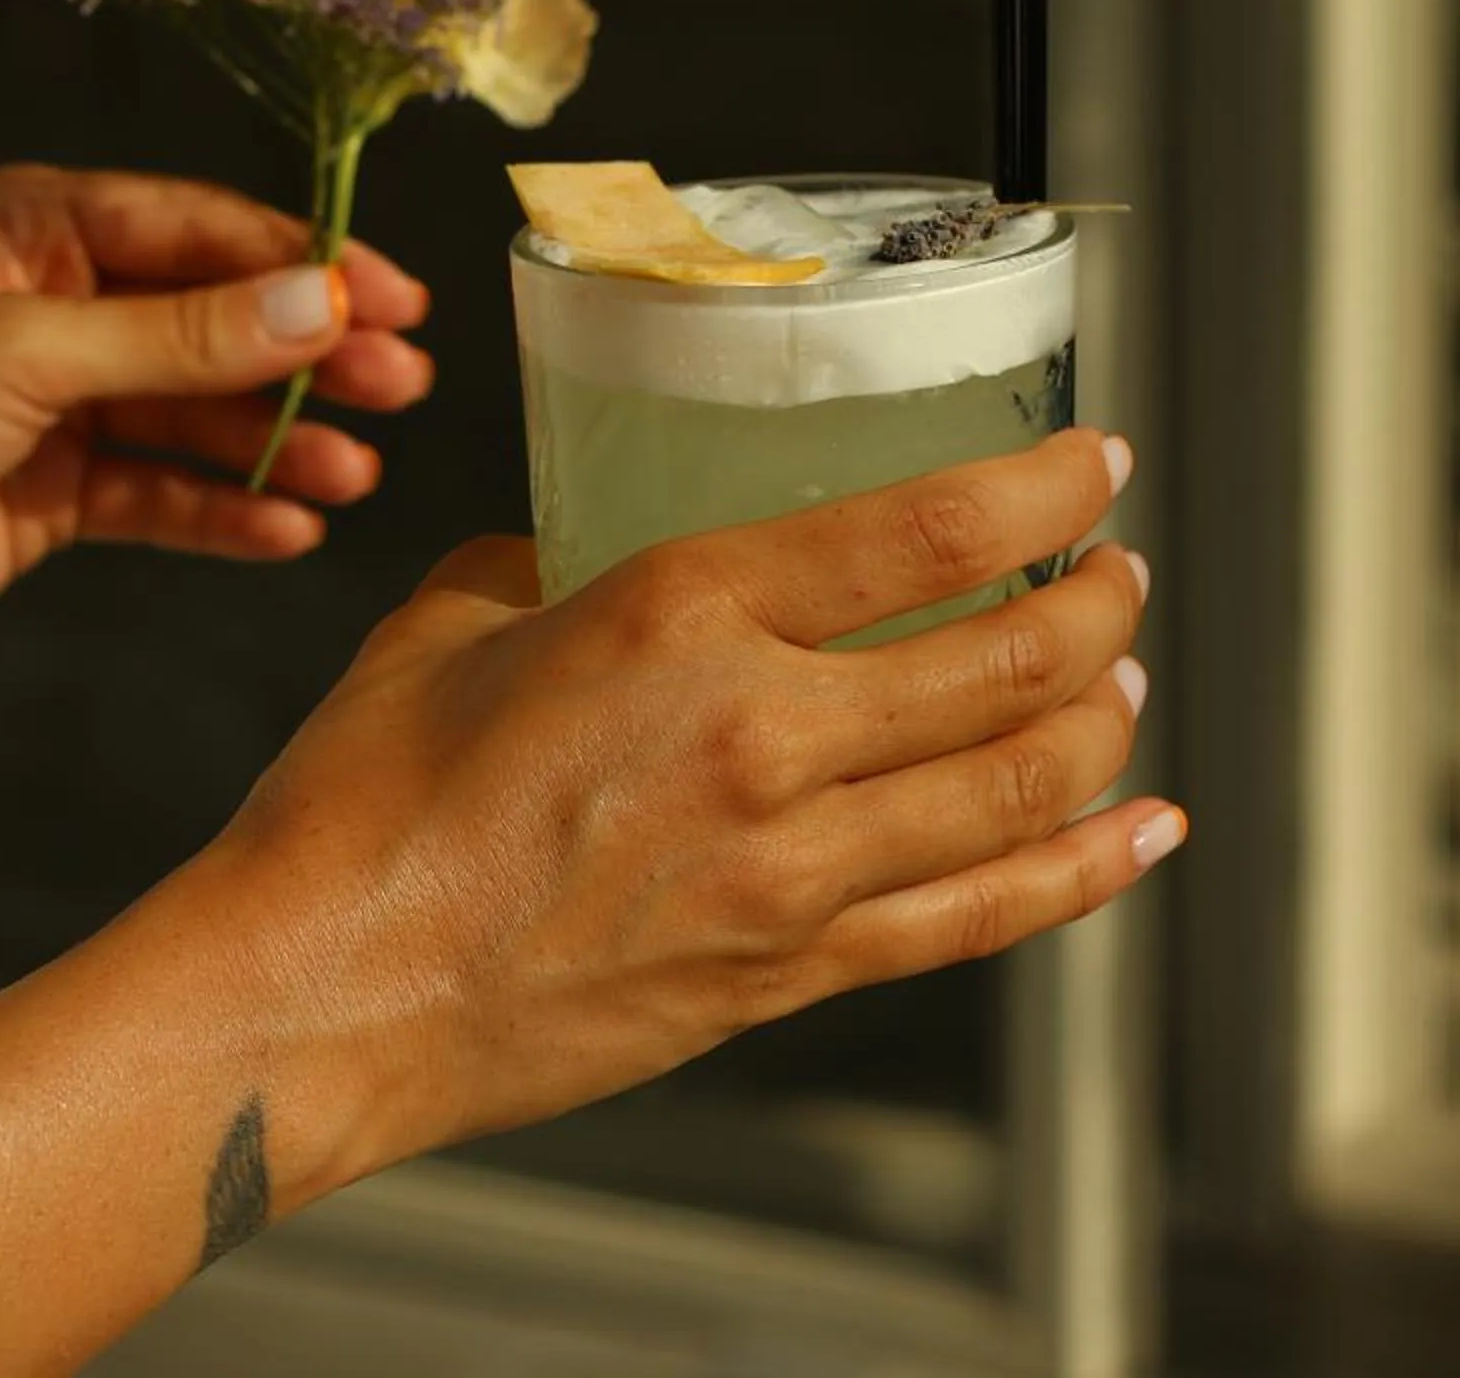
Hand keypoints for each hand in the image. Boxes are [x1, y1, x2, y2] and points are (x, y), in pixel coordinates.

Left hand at [0, 165, 433, 658]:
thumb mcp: (26, 357)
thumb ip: (181, 337)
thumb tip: (321, 300)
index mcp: (29, 226)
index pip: (195, 227)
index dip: (300, 260)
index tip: (393, 298)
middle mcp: (52, 301)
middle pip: (212, 319)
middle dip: (306, 354)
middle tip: (401, 384)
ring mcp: (55, 400)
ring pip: (197, 411)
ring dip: (279, 440)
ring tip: (355, 474)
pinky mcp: (52, 492)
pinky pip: (163, 492)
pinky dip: (225, 508)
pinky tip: (291, 528)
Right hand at [168, 427, 1177, 1187]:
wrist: (321, 997)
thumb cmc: (359, 812)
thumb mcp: (449, 624)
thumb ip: (544, 568)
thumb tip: (582, 556)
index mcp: (682, 614)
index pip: (929, 530)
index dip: (1044, 485)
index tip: (1094, 463)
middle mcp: (762, 734)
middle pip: (1010, 658)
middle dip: (1098, 602)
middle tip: (1116, 572)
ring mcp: (790, 870)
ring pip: (1020, 784)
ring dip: (1101, 721)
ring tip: (1123, 681)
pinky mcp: (788, 973)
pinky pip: (982, 918)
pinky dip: (1082, 872)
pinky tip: (1138, 834)